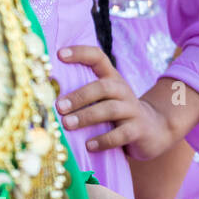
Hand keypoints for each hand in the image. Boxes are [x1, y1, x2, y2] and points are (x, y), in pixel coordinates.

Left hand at [56, 46, 173, 159]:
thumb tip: (44, 95)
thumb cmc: (118, 114)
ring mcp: (132, 110)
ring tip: (67, 125)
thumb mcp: (105, 98)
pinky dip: (103, 140)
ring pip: (110, 109)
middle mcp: (123, 91)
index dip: (80, 53)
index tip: (59, 55)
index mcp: (112, 79)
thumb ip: (85, 94)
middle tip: (58, 106)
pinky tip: (89, 145)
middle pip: (103, 87)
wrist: (155, 129)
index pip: (98, 58)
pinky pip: (120, 134)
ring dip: (86, 116)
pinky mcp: (138, 130)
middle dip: (79, 96)